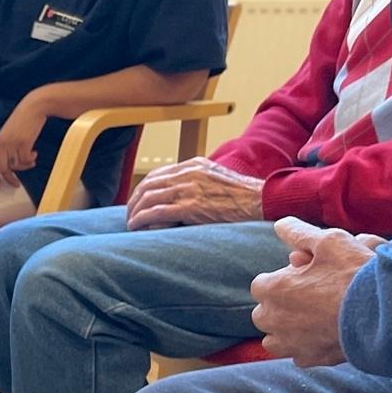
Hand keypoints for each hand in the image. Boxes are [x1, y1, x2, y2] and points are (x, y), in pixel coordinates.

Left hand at [0, 96, 45, 190]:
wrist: (34, 106)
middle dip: (9, 179)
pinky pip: (26, 160)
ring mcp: (13, 144)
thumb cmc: (24, 119)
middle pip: (3, 169)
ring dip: (25, 166)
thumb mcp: (11, 132)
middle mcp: (3, 144)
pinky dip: (31, 160)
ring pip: (17, 165)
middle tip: (16, 185)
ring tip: (32, 160)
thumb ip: (8, 145)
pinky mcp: (24, 143)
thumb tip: (13, 163)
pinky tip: (35, 154)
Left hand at [125, 157, 264, 229]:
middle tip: (130, 215)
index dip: (143, 189)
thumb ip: (198, 183)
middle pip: (149, 185)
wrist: (262, 200)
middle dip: (134, 201)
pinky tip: (136, 227)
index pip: (158, 174)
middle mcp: (188, 174)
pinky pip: (156, 212)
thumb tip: (181, 196)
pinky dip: (142, 219)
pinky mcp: (190, 206)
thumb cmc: (243, 196)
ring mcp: (189, 189)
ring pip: (149, 198)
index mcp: (194, 165)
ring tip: (131, 224)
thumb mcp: (217, 180)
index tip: (137, 201)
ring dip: (135, 212)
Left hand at [248, 217, 381, 366]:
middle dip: (283, 303)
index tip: (307, 276)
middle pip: (266, 310)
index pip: (263, 283)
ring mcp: (288, 343)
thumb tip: (280, 224)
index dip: (285, 278)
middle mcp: (272, 319)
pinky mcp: (308, 359)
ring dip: (288, 328)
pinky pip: (298, 353)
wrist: (384, 313)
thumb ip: (300, 233)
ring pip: (276, 336)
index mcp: (272, 289)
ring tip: (315, 317)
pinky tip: (326, 335)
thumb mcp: (330, 241)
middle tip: (313, 295)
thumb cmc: (355, 274)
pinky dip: (307, 346)